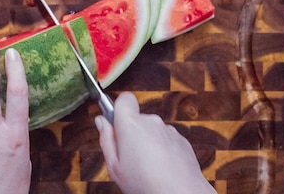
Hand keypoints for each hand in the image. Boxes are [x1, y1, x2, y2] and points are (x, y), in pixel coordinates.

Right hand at [95, 92, 215, 193]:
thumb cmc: (146, 183)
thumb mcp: (114, 166)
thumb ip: (106, 139)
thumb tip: (101, 121)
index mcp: (131, 124)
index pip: (124, 99)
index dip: (119, 109)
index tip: (115, 124)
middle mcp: (151, 121)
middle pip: (137, 118)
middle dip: (132, 132)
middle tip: (129, 156)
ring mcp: (169, 130)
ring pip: (152, 130)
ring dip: (148, 143)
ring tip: (147, 166)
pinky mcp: (182, 140)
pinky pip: (166, 140)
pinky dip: (162, 150)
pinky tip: (161, 168)